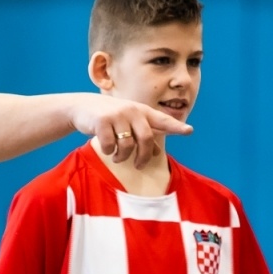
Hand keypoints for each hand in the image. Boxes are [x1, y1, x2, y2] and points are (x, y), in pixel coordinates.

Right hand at [69, 95, 190, 168]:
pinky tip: (105, 149)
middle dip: (143, 157)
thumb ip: (143, 135)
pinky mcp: (102, 121)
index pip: (162, 120)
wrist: (83, 107)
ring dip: (122, 157)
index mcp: (142, 111)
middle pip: (146, 139)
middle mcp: (132, 110)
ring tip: (117, 158)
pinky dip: (108, 151)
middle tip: (139, 166)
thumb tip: (158, 152)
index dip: (176, 126)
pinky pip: (110, 145)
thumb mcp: (128, 123)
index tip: (189, 131)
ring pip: (127, 145)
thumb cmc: (110, 117)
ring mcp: (117, 115)